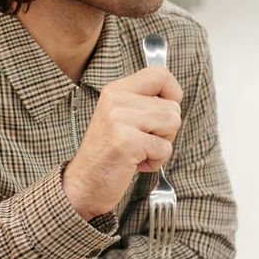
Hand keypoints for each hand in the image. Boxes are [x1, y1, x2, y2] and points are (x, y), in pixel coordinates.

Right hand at [62, 67, 182, 219]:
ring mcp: (120, 120)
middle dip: (166, 129)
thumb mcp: (120, 118)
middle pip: (172, 106)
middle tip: (142, 141)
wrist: (84, 183)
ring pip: (172, 124)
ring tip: (139, 151)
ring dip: (162, 145)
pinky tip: (135, 163)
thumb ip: (143, 103)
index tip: (164, 111)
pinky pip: (165, 148)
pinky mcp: (127, 141)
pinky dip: (156, 161)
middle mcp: (117, 100)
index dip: (173, 93)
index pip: (160, 74)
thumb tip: (174, 98)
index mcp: (116, 90)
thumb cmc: (107, 154)